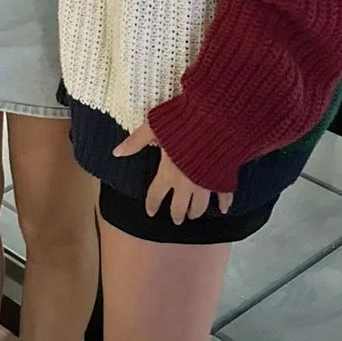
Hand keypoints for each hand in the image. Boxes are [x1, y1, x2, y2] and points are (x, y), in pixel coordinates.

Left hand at [114, 122, 232, 224]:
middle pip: (179, 207)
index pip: (156, 195)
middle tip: (176, 219)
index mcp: (168, 173)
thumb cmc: (183, 121)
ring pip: (200, 206)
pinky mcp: (223, 178)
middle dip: (177, 214)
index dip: (152, 205)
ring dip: (196, 212)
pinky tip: (224, 209)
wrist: (216, 120)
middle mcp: (186, 183)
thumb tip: (116, 152)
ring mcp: (206, 183)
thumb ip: (136, 142)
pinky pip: (225, 195)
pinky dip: (224, 203)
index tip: (151, 212)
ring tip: (194, 215)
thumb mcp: (154, 127)